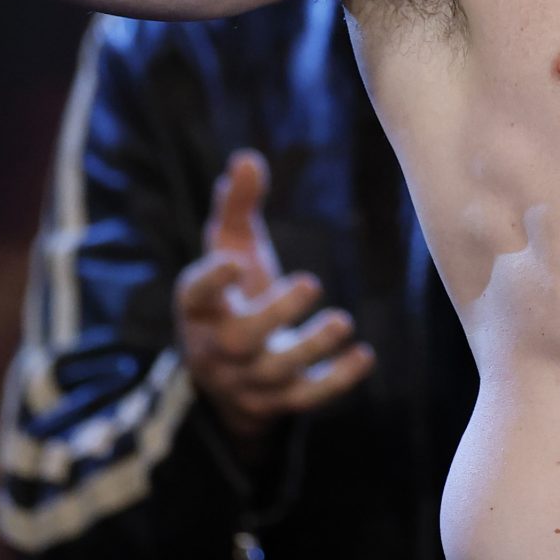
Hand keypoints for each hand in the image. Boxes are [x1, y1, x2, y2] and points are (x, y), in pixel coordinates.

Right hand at [174, 149, 374, 447]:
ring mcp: (248, 380)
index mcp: (201, 308)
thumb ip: (237, 208)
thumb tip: (247, 157)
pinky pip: (305, 399)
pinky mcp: (279, 401)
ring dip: (311, 348)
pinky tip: (364, 356)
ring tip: (343, 321)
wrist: (226, 375)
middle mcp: (219, 348)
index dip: (210, 281)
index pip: (195, 296)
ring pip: (276, 373)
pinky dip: (336, 382)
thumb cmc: (232, 296)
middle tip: (311, 282)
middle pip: (240, 340)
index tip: (235, 261)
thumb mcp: (230, 251)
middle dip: (274, 314)